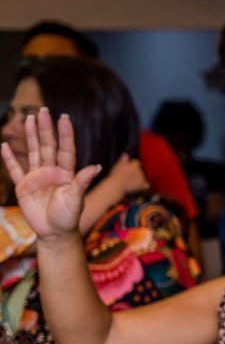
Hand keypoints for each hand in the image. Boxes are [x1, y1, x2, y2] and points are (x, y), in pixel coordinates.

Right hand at [0, 109, 99, 240]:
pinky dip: (9, 158)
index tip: (64, 117)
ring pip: (33, 152)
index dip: (65, 134)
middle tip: (43, 110)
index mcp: (66, 173)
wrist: (55, 233)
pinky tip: (4, 145)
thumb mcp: (76, 200)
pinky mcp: (23, 187)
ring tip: (29, 119)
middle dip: (45, 129)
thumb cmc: (69, 217)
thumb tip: (96, 167)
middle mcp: (51, 171)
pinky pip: (15, 169)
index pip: (66, 149)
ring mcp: (36, 177)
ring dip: (30, 136)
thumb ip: (82, 182)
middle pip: (47, 146)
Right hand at [100, 154, 148, 196]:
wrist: (117, 185)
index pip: (136, 162)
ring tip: (130, 182)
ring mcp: (142, 178)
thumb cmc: (116, 175)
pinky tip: (140, 187)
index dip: (132, 165)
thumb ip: (123, 160)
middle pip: (140, 170)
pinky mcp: (142, 184)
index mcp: (135, 164)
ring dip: (138, 179)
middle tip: (127, 176)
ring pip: (142, 177)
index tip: (127, 168)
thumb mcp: (118, 165)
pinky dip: (144, 185)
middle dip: (135, 172)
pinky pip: (146, 185)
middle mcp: (140, 170)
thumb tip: (126, 154)